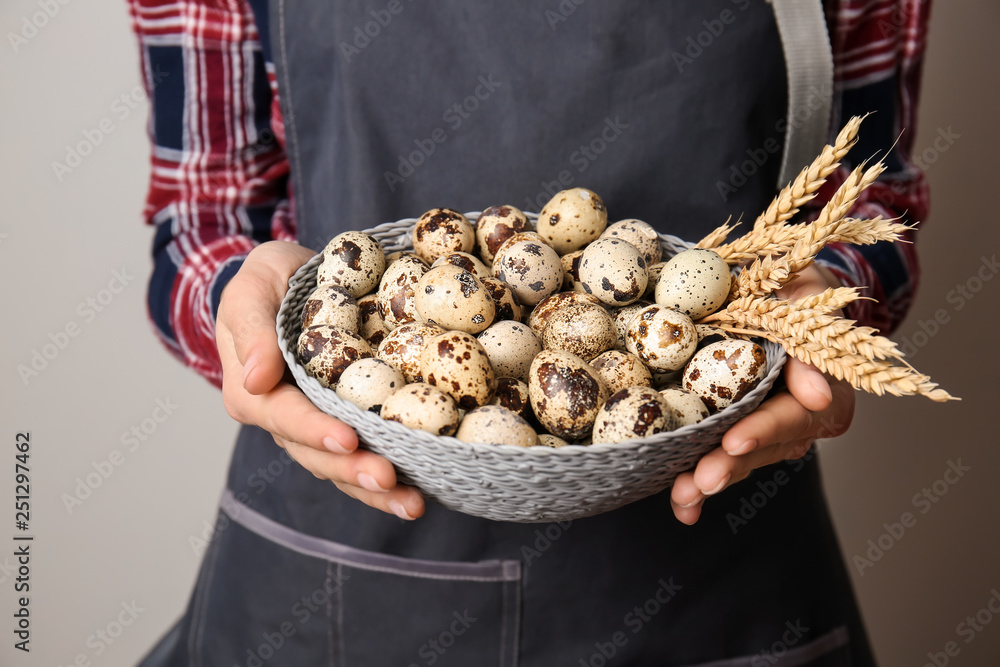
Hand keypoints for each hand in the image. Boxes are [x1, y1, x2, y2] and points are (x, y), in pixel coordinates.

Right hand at [216, 241, 423, 519]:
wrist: (289, 282)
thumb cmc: (266, 282)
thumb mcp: (250, 291)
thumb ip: (251, 331)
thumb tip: (255, 378)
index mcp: (254, 394)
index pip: (284, 417)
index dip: (315, 430)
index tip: (348, 439)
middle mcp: (285, 420)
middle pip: (317, 455)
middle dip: (353, 471)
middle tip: (388, 479)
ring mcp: (317, 427)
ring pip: (343, 467)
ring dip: (376, 490)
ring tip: (413, 504)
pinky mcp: (346, 424)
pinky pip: (366, 455)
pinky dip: (393, 476)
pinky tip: (424, 491)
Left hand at [669, 264, 855, 523]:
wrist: (781, 293)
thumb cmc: (794, 287)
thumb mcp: (805, 295)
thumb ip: (808, 341)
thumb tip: (818, 397)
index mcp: (825, 389)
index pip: (793, 415)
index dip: (764, 429)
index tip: (734, 440)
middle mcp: (801, 419)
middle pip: (766, 447)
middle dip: (732, 465)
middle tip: (702, 481)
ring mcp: (770, 430)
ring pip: (742, 459)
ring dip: (711, 479)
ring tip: (684, 497)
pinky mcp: (741, 431)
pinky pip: (722, 457)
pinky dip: (700, 483)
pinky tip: (682, 507)